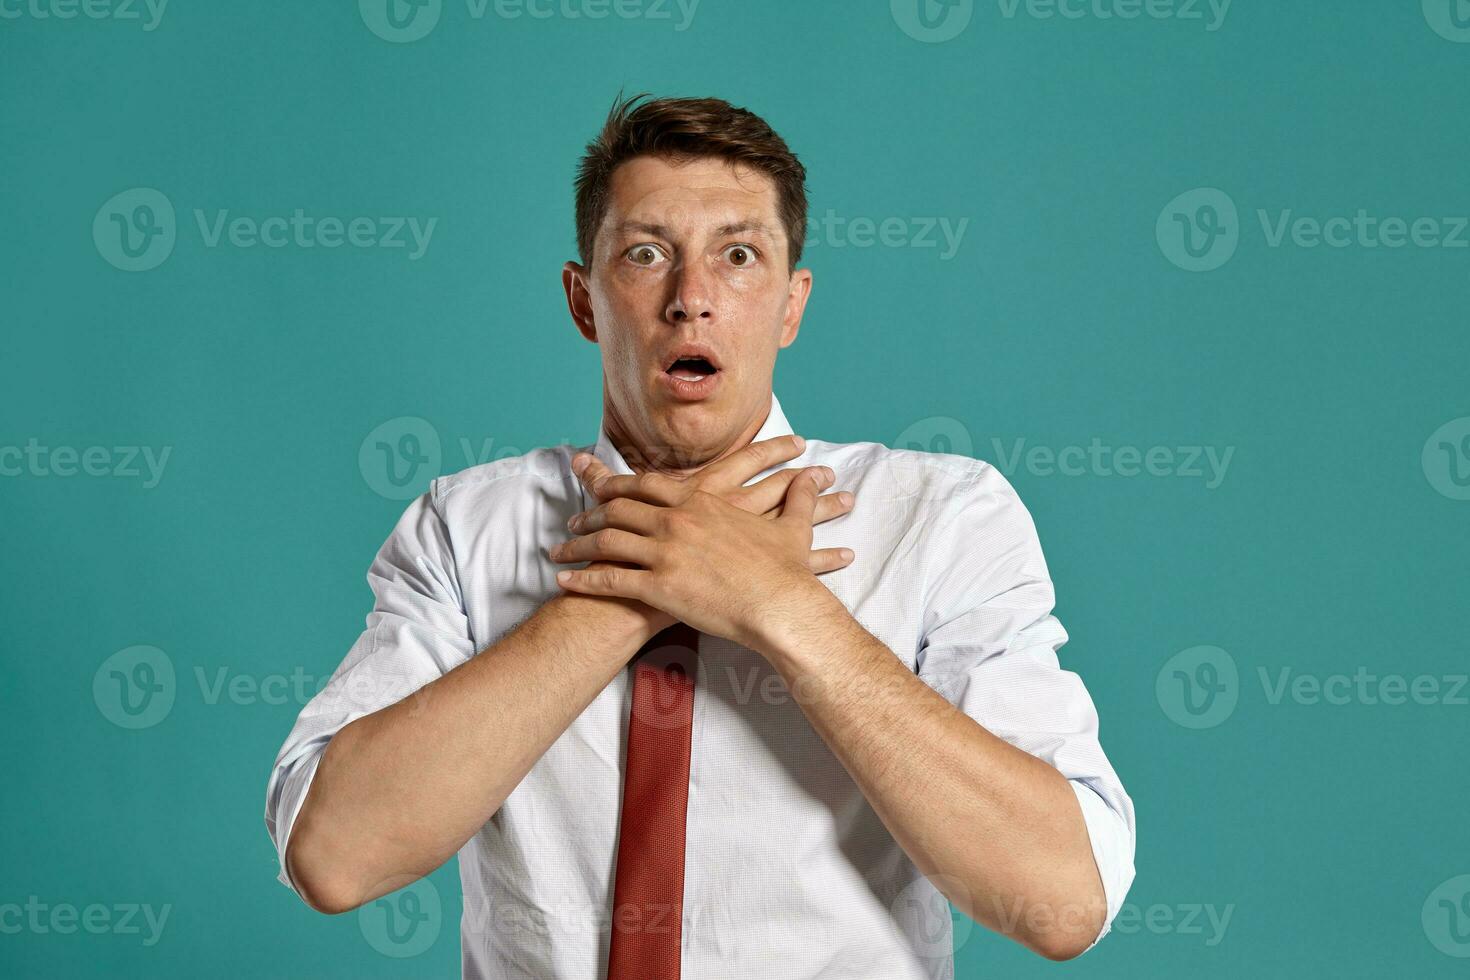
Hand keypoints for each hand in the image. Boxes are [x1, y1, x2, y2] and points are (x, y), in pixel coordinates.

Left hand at [550, 462, 849, 651]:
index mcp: (701, 503)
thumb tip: (813, 478)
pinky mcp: (660, 588)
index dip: (618, 485)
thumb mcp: (794, 527)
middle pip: (619, 510)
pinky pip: (610, 580)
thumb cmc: (788, 572)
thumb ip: (799, 498)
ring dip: (578, 547)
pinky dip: (584, 580)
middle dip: (590, 515)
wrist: (784, 607)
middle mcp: (676, 521)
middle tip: (572, 522)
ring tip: (558, 552)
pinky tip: (566, 582)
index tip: (599, 489)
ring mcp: (666, 553)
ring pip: (607, 543)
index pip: (647, 484)